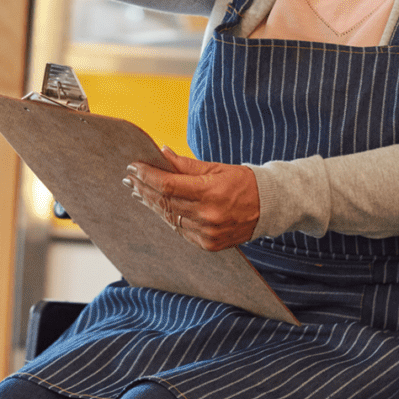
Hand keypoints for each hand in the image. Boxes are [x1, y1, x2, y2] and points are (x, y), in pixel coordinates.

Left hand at [124, 147, 259, 251]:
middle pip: (165, 202)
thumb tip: (161, 153)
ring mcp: (208, 234)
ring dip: (152, 204)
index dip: (147, 176)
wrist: (269, 207)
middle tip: (129, 178)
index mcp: (211, 192)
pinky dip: (167, 217)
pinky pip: (180, 231)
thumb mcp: (216, 168)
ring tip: (138, 191)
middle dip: (144, 188)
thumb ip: (186, 164)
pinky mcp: (209, 245)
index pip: (168, 185)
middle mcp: (208, 216)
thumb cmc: (242, 182)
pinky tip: (158, 207)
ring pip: (169, 218)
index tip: (133, 167)